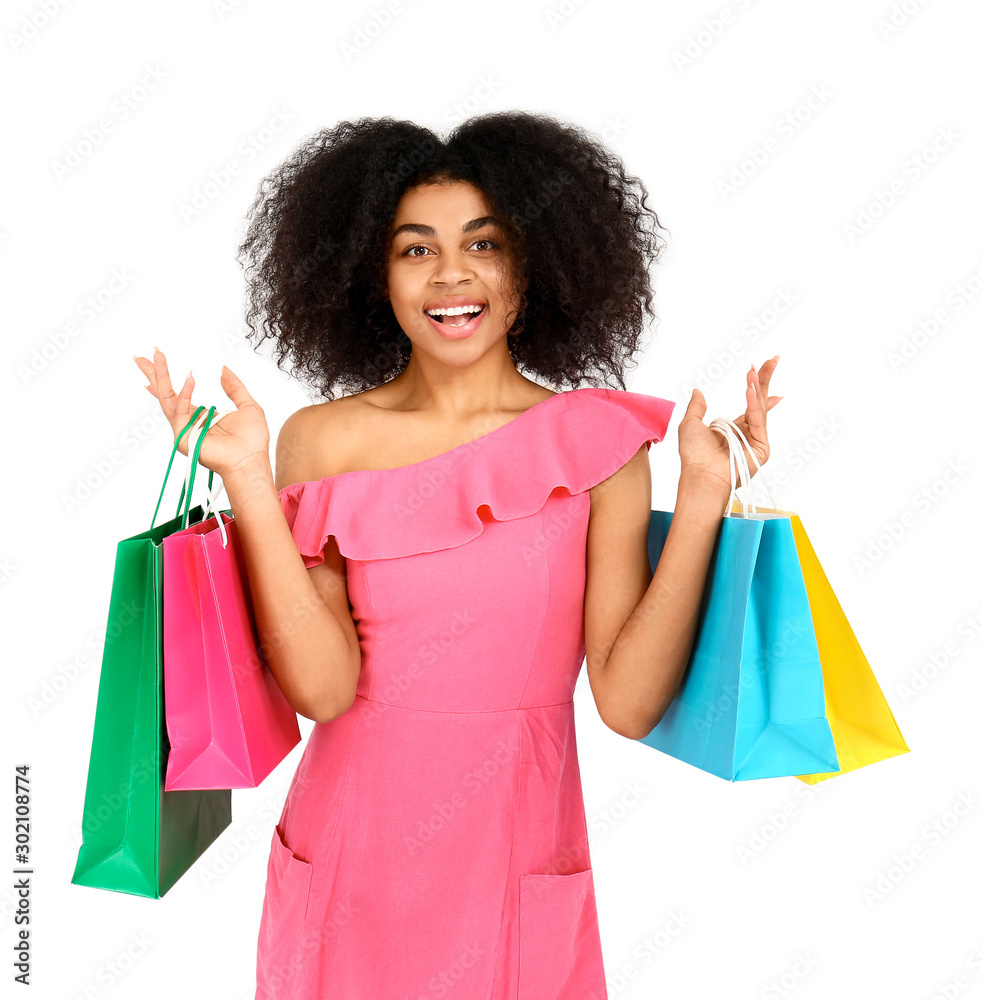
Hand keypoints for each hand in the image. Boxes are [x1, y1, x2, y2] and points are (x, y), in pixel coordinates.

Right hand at [132, 347, 270, 479]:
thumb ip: (235, 387)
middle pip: (166, 394)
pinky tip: (191, 378)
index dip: (166, 380)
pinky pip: (180, 410)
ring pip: (167, 398)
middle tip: (140, 356)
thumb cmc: (252, 440)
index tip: (156, 361)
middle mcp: (190, 422)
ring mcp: (184, 429)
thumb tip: (223, 369)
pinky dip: (185, 393)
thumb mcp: (247, 405)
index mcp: (202, 416)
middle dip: (154, 374)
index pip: (178, 396)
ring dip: (160, 375)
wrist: (250, 460)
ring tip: (158, 355)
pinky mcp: (183, 436)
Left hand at [677, 355, 781, 493]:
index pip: (750, 403)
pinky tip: (749, 390)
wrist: (700, 474)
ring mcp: (756, 440)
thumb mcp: (690, 424)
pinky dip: (753, 405)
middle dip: (765, 379)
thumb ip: (696, 407)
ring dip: (757, 387)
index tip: (760, 368)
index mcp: (733, 428)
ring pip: (759, 407)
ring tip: (753, 370)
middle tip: (773, 358)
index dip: (756, 385)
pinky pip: (758, 421)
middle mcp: (747, 432)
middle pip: (760, 400)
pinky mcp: (761, 448)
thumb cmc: (693, 455)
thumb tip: (698, 391)